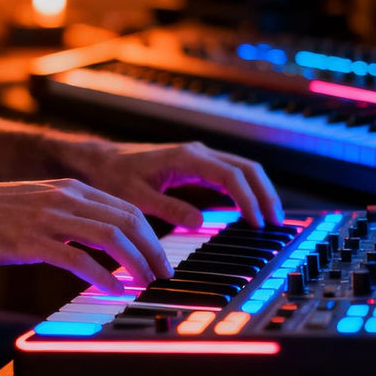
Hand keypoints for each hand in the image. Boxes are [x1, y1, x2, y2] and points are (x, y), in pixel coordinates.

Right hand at [0, 179, 172, 293]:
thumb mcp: (35, 206)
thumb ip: (67, 219)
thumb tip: (95, 246)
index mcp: (69, 188)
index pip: (126, 208)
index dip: (152, 235)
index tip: (161, 259)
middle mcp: (65, 197)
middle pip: (128, 220)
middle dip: (154, 250)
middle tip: (164, 276)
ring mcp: (49, 217)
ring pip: (111, 235)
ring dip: (136, 262)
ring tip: (147, 284)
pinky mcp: (31, 241)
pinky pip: (78, 258)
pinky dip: (102, 276)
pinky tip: (113, 290)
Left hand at [71, 141, 283, 227]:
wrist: (100, 161)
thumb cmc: (114, 176)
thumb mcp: (136, 197)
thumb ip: (168, 208)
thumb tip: (199, 221)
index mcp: (186, 157)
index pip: (230, 176)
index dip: (248, 199)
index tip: (256, 223)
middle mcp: (197, 152)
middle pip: (246, 169)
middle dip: (264, 194)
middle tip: (276, 223)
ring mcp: (199, 157)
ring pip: (242, 169)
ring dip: (259, 191)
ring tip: (269, 218)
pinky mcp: (196, 165)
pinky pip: (230, 174)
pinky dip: (245, 190)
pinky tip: (249, 210)